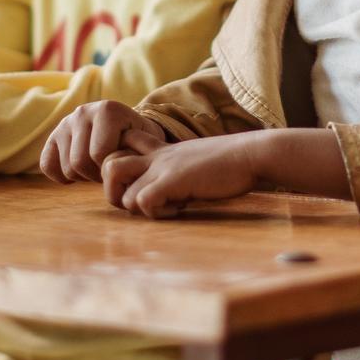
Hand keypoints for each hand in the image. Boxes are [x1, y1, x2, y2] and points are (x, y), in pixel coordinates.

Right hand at [39, 101, 168, 186]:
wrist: (127, 128)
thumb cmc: (140, 141)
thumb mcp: (147, 144)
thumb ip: (139, 155)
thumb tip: (124, 175)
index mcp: (109, 110)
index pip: (99, 154)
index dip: (111, 168)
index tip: (122, 164)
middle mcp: (84, 111)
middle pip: (79, 162)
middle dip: (96, 174)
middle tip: (108, 171)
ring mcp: (66, 122)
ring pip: (66, 167)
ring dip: (84, 177)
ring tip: (98, 169)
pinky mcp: (53, 134)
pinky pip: (47, 165)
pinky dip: (61, 176)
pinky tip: (79, 172)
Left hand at [102, 134, 261, 218]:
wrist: (250, 154)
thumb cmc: (231, 162)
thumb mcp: (196, 161)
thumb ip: (179, 171)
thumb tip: (175, 191)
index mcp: (161, 149)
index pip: (123, 144)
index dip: (125, 167)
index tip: (143, 182)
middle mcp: (156, 157)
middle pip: (109, 168)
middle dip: (119, 192)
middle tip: (145, 202)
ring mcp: (162, 168)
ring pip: (123, 193)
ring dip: (140, 207)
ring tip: (165, 207)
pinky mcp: (172, 181)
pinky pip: (143, 202)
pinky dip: (157, 214)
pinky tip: (179, 209)